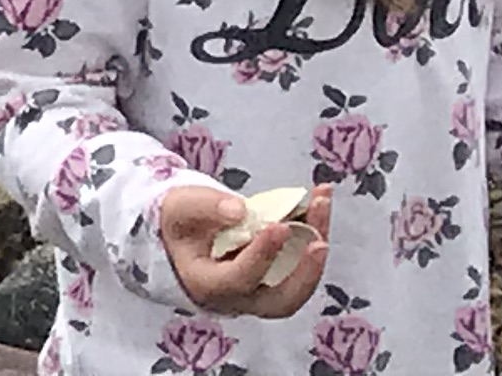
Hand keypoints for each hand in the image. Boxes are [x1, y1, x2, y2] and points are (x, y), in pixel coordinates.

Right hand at [158, 180, 329, 315]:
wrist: (184, 234)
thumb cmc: (180, 222)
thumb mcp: (180, 208)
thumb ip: (205, 207)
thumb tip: (241, 210)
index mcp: (208, 285)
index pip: (240, 279)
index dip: (261, 255)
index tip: (278, 225)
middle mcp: (240, 299)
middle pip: (282, 300)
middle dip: (306, 272)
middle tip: (319, 241)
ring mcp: (263, 293)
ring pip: (299, 284)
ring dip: (315, 246)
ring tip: (322, 203)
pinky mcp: (279, 278)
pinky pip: (302, 265)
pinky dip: (313, 235)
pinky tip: (318, 202)